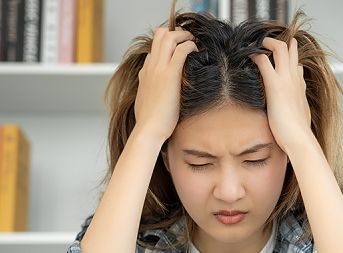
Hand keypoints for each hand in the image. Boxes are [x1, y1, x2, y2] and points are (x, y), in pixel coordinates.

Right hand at [134, 27, 197, 143]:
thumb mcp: (148, 103)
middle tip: (188, 38)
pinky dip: (190, 45)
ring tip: (193, 41)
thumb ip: (152, 93)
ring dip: (184, 35)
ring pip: (168, 37)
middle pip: (159, 36)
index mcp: (145, 73)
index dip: (167, 45)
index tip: (180, 49)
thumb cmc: (150, 121)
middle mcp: (150, 67)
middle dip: (176, 32)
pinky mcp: (170, 75)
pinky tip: (196, 50)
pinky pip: (181, 50)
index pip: (154, 49)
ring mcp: (159, 69)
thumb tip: (159, 95)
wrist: (148, 129)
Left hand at [250, 37, 311, 153]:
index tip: (279, 55)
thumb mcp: (300, 116)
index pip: (296, 65)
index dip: (289, 57)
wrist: (300, 139)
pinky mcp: (275, 85)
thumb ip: (296, 106)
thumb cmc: (297, 133)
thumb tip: (293, 102)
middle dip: (277, 43)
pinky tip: (246, 55)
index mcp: (300, 87)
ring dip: (266, 43)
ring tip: (254, 43)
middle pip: (290, 50)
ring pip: (279, 48)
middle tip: (264, 42)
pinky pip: (263, 61)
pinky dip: (254, 54)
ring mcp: (286, 80)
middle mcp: (294, 79)